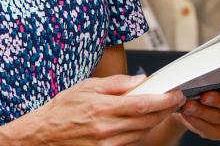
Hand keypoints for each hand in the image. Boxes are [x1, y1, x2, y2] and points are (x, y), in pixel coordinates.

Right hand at [17, 74, 185, 145]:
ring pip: (141, 133)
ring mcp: (106, 145)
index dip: (164, 99)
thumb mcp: (87, 86)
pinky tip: (141, 123)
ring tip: (160, 109)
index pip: (143, 104)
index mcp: (102, 108)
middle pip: (147, 121)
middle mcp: (106, 129)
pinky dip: (140, 132)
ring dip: (154, 121)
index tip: (175, 93)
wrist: (44, 134)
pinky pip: (131, 144)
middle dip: (165, 110)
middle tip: (174, 100)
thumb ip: (116, 83)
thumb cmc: (63, 108)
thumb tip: (140, 80)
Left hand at [173, 74, 219, 140]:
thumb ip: (210, 69)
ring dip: (204, 112)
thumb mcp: (207, 72)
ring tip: (189, 105)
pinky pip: (211, 130)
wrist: (190, 101)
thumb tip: (200, 68)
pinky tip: (188, 115)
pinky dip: (197, 122)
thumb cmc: (202, 83)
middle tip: (204, 96)